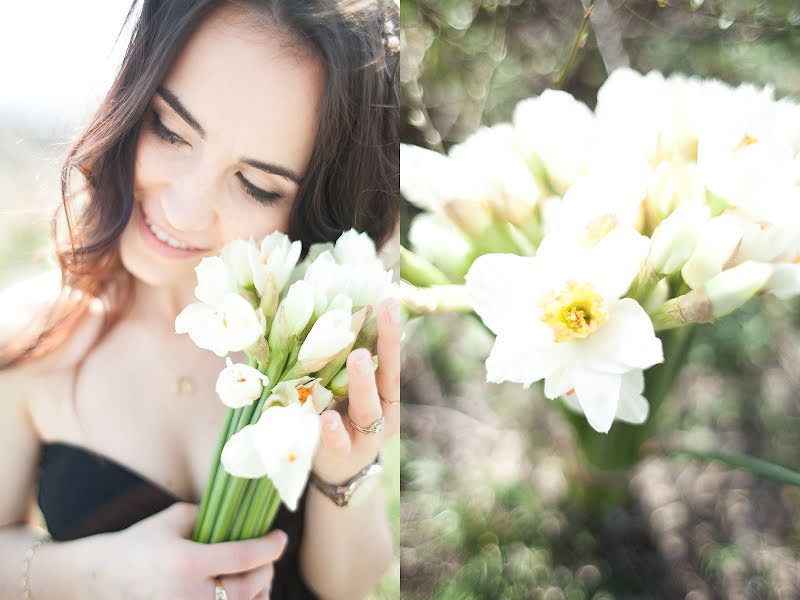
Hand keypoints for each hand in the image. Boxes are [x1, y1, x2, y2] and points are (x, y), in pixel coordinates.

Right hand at [66, 502, 285, 599]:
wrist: (100, 578)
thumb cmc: (142, 542)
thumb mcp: (175, 519)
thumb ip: (212, 519)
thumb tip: (248, 517)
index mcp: (186, 562)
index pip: (244, 556)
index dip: (271, 547)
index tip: (280, 536)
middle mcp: (187, 595)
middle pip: (249, 587)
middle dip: (267, 568)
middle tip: (269, 554)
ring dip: (258, 592)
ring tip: (260, 575)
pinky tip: (244, 594)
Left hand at [312, 297, 399, 483]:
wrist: (337, 472)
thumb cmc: (341, 418)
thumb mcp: (345, 390)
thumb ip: (343, 362)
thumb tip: (333, 312)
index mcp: (386, 394)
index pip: (391, 359)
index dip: (391, 332)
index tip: (389, 300)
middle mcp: (383, 413)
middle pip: (388, 379)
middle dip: (386, 347)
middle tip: (382, 311)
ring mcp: (364, 437)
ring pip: (368, 410)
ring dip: (363, 383)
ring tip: (358, 358)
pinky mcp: (341, 456)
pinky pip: (339, 443)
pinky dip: (334, 431)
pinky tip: (327, 419)